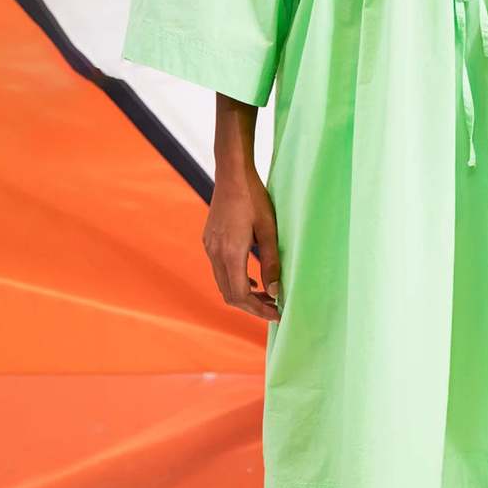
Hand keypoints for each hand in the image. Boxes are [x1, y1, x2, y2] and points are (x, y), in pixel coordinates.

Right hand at [202, 166, 281, 321]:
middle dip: (252, 306)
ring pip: (223, 283)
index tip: (278, 313)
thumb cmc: (254, 198)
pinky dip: (235, 280)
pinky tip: (252, 278)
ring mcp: (209, 246)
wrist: (232, 174)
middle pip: (229, 295)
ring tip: (267, 295)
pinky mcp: (209, 240)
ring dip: (243, 294)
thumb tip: (276, 291)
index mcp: (230, 252)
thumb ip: (272, 262)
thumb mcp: (269, 230)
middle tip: (275, 308)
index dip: (259, 309)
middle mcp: (215, 253)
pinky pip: (219, 270)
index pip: (240, 295)